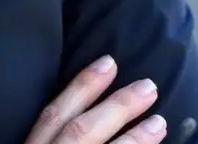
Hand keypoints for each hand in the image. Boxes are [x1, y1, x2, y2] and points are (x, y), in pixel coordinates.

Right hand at [24, 55, 166, 143]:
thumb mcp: (38, 140)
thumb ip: (49, 132)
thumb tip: (76, 106)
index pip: (53, 113)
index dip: (81, 86)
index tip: (108, 62)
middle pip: (80, 130)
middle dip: (115, 108)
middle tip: (147, 86)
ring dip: (135, 139)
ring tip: (160, 122)